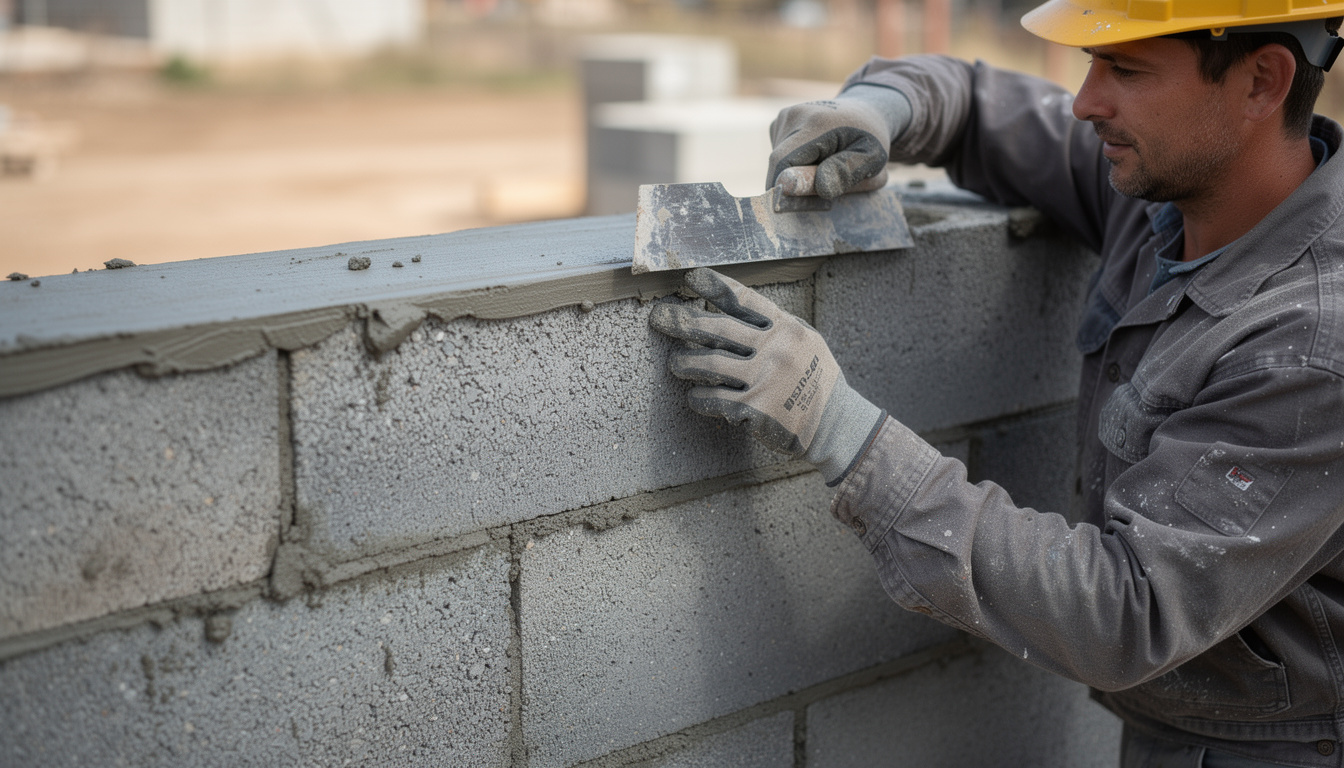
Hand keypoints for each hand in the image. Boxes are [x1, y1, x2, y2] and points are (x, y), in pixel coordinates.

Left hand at [649, 268, 883, 483]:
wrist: (836, 424)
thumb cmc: (816, 381)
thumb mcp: (804, 343)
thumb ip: (773, 329)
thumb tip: (727, 313)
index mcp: (786, 328)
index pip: (744, 300)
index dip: (714, 286)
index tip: (691, 278)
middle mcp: (774, 349)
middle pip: (717, 329)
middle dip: (682, 321)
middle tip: (658, 317)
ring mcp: (764, 378)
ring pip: (709, 364)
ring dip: (685, 362)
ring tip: (674, 363)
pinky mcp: (754, 408)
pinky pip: (714, 398)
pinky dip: (698, 398)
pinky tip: (692, 396)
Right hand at [767, 86, 911, 198]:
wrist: (866, 111)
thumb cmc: (870, 139)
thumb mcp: (873, 157)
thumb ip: (846, 171)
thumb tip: (820, 187)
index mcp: (817, 122)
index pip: (783, 161)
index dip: (784, 187)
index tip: (801, 204)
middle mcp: (794, 115)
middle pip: (779, 164)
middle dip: (796, 183)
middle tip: (826, 187)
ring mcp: (785, 117)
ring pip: (778, 162)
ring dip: (796, 174)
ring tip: (824, 166)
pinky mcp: (780, 123)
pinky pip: (780, 154)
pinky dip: (793, 164)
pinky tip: (815, 156)